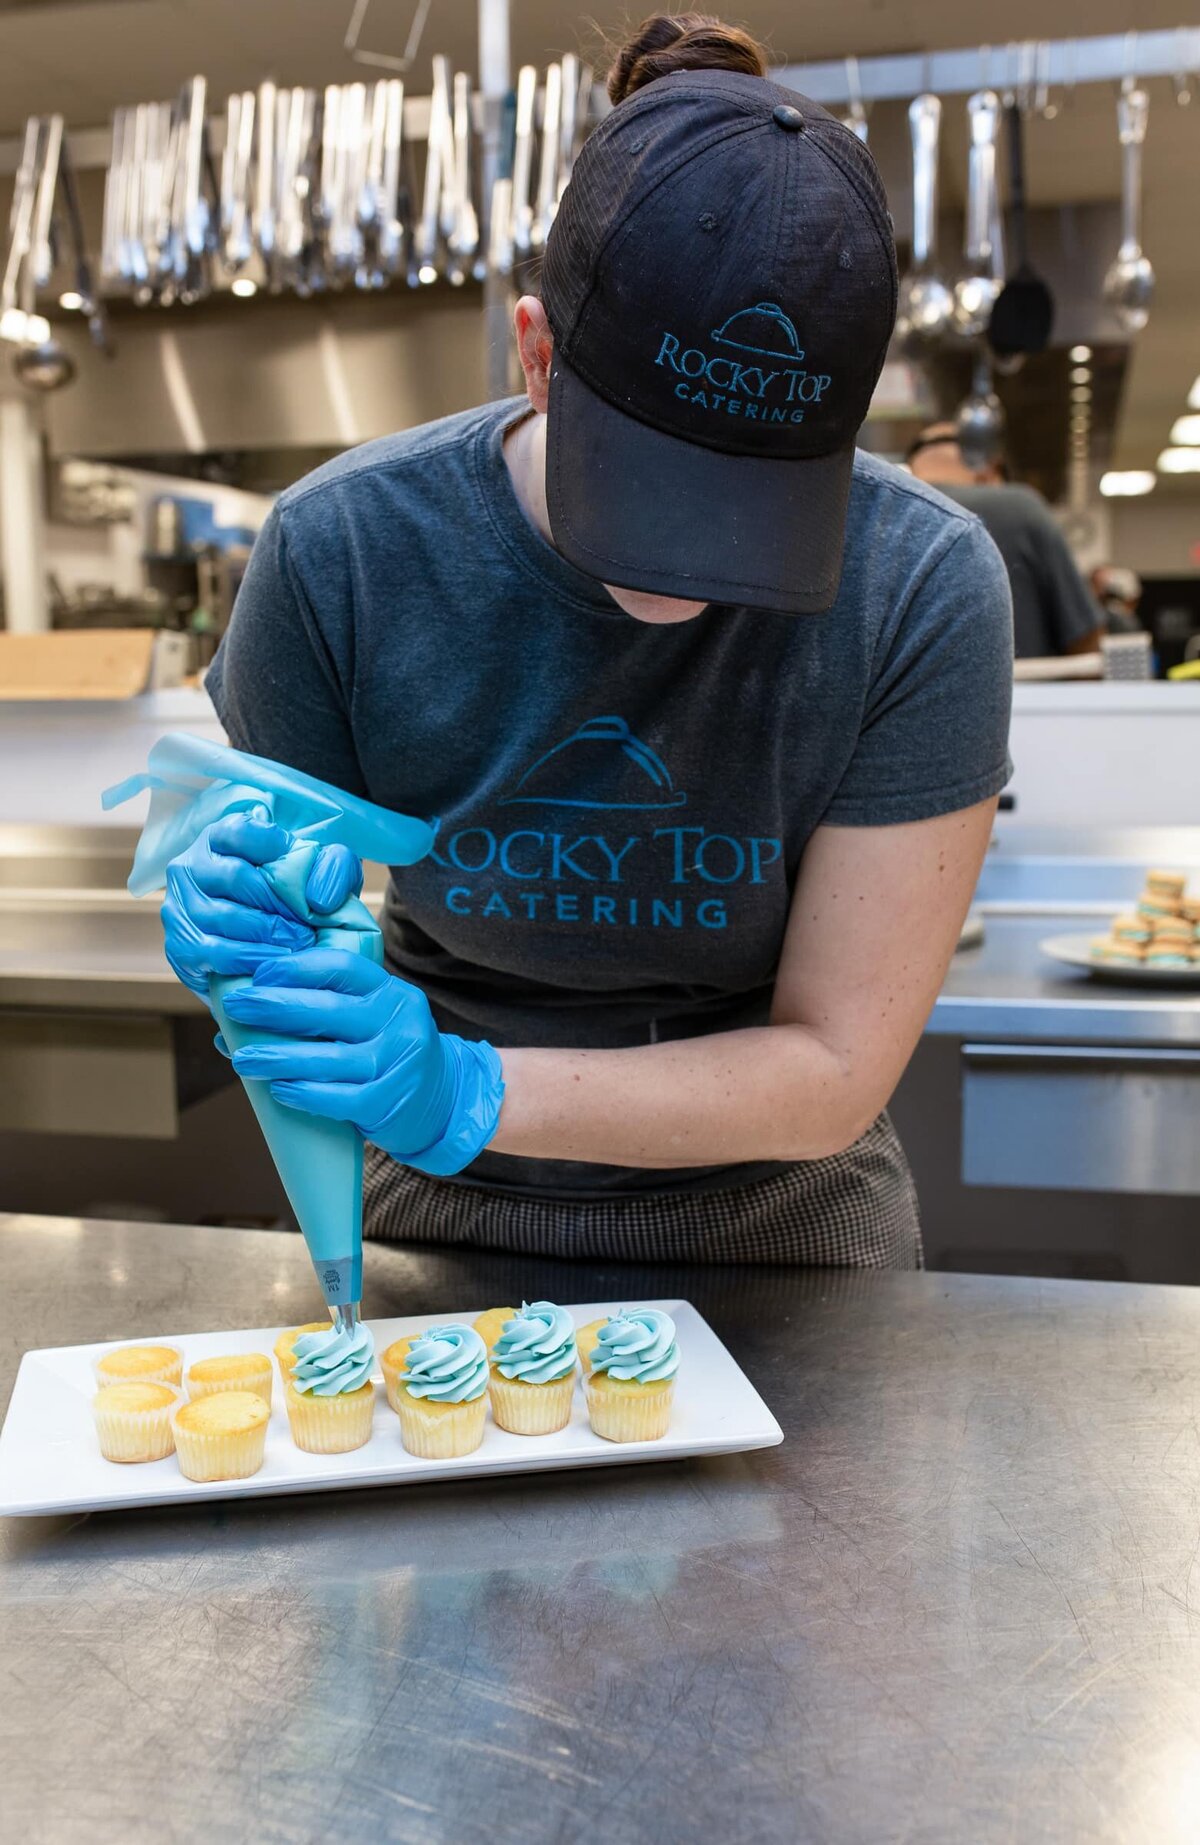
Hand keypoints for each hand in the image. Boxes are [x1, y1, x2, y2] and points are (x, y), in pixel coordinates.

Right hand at [162, 811, 362, 998]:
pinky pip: (213, 951)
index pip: (240, 831)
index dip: (274, 849)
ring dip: (266, 933)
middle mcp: (191, 865)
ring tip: (299, 944)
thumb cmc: (293, 900)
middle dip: (277, 902)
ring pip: (222, 915)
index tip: (301, 873)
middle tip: (309, 923)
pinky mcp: (180, 944)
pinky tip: (273, 963)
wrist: (270, 950)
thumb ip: (332, 866)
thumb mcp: (319, 873)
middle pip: (234, 876)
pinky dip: (248, 958)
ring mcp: (180, 905)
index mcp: (219, 837)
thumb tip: (319, 896)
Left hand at [221, 949, 503, 1173]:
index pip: (341, 968)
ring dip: (279, 1058)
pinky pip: (339, 1098)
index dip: (296, 968)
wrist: (441, 1100)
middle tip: (237, 1007)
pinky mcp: (389, 1102)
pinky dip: (304, 1094)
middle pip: (329, 1010)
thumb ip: (319, 1010)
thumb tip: (238, 1018)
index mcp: (389, 992)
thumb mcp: (369, 1020)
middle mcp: (398, 1021)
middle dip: (275, 1006)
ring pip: (329, 1058)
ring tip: (243, 1059)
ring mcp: (396, 1062)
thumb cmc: (387, 1053)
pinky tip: (279, 1090)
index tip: (259, 974)